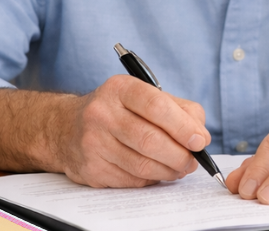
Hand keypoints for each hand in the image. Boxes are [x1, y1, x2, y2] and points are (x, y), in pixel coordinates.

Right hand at [53, 75, 210, 186]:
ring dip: (169, 170)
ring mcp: (93, 142)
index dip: (183, 126)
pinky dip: (151, 178)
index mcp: (120, 88)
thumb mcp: (145, 96)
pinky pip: (131, 180)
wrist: (66, 127)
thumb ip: (180, 110)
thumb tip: (202, 138)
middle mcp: (101, 113)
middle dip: (180, 154)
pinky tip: (157, 172)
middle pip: (150, 140)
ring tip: (180, 168)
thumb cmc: (118, 110)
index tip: (200, 141)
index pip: (156, 106)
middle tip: (194, 161)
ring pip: (142, 165)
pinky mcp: (91, 169)